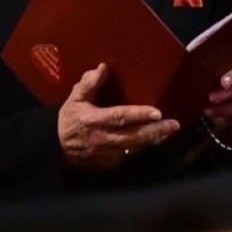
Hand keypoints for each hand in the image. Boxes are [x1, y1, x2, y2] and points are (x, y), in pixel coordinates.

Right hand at [58, 63, 179, 171]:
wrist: (58, 147)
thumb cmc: (69, 119)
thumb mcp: (74, 98)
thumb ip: (88, 83)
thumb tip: (103, 68)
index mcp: (93, 120)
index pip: (119, 117)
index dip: (138, 115)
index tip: (157, 112)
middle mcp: (102, 138)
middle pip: (132, 136)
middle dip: (154, 131)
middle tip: (173, 124)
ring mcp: (106, 153)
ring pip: (134, 148)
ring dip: (152, 140)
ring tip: (169, 131)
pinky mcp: (109, 163)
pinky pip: (129, 156)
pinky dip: (143, 149)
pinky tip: (154, 141)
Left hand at [203, 53, 231, 131]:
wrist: (231, 79)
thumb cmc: (221, 65)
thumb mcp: (217, 57)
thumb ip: (209, 56)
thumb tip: (189, 56)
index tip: (222, 82)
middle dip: (226, 95)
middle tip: (210, 97)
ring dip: (224, 110)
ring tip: (207, 111)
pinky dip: (228, 119)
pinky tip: (215, 118)